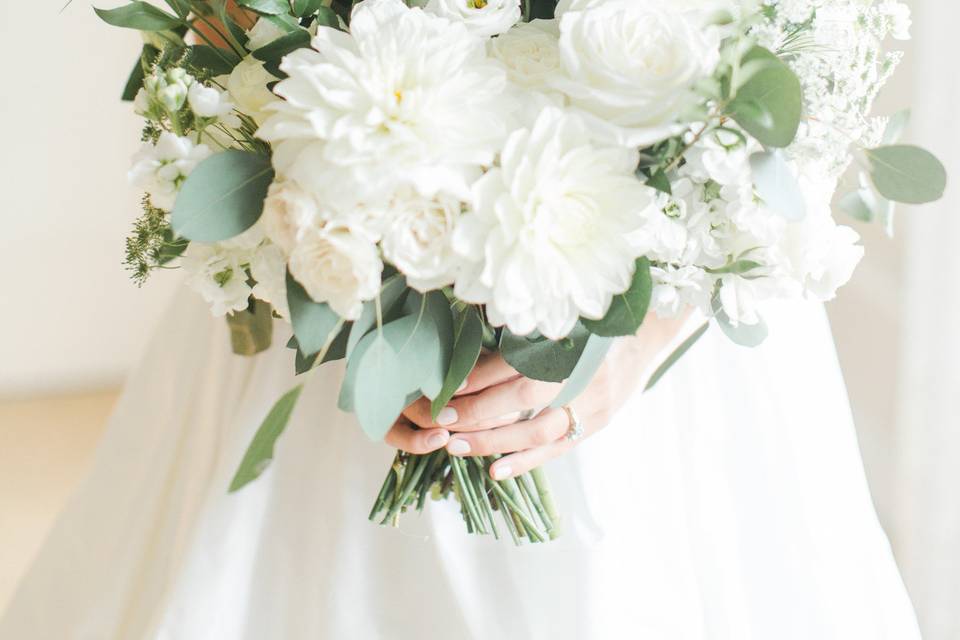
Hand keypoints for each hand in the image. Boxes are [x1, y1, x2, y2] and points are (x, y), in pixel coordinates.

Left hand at [385, 311, 695, 478]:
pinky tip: (496, 470)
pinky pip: (557, 449)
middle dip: (477, 412)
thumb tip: (473, 345)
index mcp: (570, 342)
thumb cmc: (596, 322)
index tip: (448, 386)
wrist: (648, 334)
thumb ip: (526, 333)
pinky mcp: (596, 425)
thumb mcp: (565, 318)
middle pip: (521, 400)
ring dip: (494, 442)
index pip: (515, 364)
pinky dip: (526, 462)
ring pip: (537, 431)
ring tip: (457, 447)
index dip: (479, 377)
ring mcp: (592, 405)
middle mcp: (581, 376)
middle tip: (441, 419)